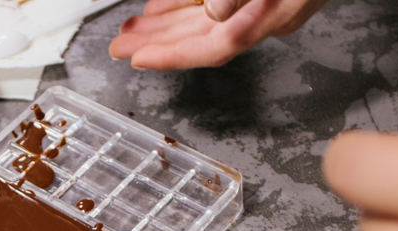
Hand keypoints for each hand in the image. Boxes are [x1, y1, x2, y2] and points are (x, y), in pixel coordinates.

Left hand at [108, 0, 328, 69]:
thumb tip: (218, 11)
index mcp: (277, 10)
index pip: (216, 45)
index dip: (174, 55)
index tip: (138, 58)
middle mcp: (273, 12)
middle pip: (205, 40)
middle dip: (159, 44)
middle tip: (120, 48)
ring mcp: (269, 0)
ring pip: (207, 23)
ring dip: (167, 27)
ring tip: (132, 32)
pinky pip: (219, 4)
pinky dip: (187, 5)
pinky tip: (164, 6)